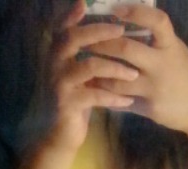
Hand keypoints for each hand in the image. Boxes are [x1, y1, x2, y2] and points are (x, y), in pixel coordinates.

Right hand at [43, 0, 138, 154]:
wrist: (60, 135)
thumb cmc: (76, 101)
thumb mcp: (79, 74)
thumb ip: (87, 54)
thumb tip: (115, 31)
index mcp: (57, 53)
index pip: (63, 26)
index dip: (73, 13)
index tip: (87, 2)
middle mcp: (53, 64)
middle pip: (74, 38)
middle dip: (101, 31)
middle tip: (123, 30)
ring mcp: (59, 84)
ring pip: (89, 66)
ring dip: (115, 68)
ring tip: (134, 74)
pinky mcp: (67, 104)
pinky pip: (94, 95)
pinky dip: (113, 97)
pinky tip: (128, 101)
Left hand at [88, 3, 187, 134]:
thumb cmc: (186, 73)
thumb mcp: (175, 51)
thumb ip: (155, 39)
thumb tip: (129, 18)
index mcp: (171, 46)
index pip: (156, 22)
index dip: (136, 13)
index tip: (117, 10)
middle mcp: (163, 65)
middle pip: (126, 49)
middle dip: (102, 44)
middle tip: (86, 41)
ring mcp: (155, 89)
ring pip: (118, 80)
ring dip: (99, 73)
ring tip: (86, 67)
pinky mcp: (149, 108)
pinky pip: (122, 101)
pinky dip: (107, 95)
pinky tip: (95, 90)